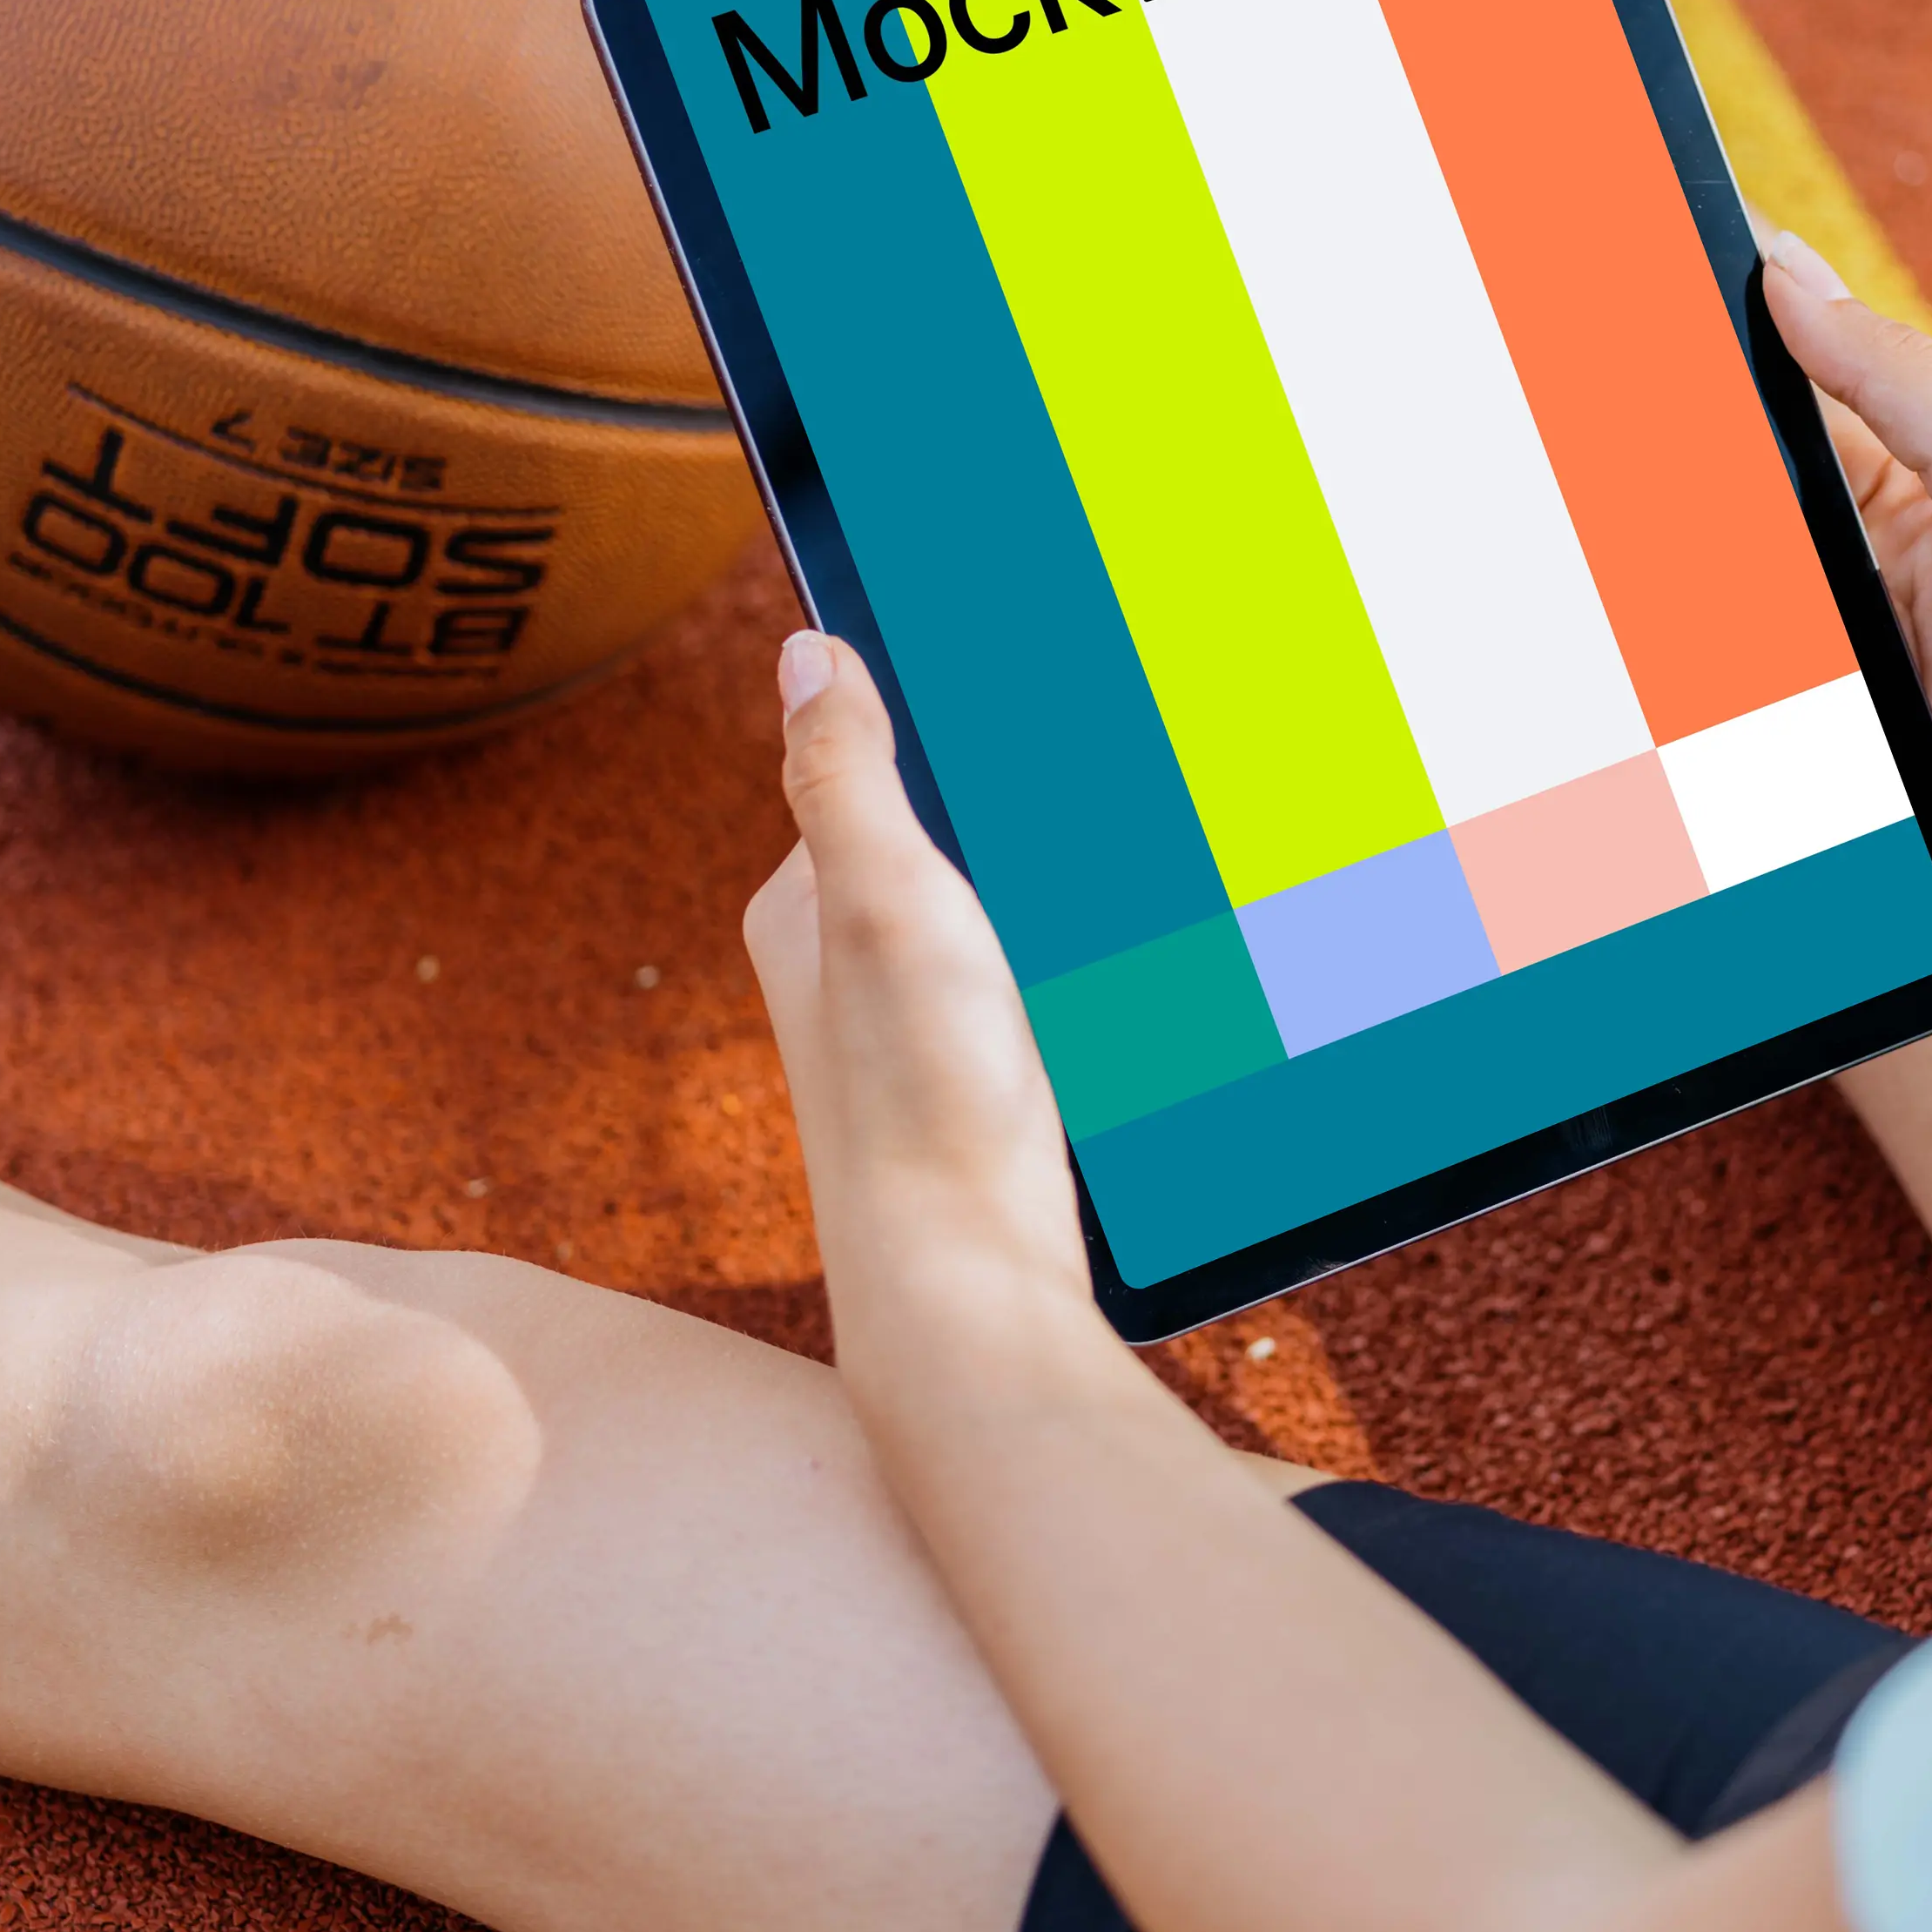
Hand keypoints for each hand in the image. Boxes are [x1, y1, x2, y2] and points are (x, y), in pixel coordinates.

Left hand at [742, 635, 1097, 1383]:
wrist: (970, 1284)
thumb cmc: (917, 1095)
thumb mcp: (881, 904)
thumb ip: (841, 776)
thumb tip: (804, 647)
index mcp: (799, 906)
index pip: (867, 767)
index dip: (944, 727)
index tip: (1029, 683)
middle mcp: (842, 963)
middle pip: (942, 840)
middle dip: (1017, 814)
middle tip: (1110, 774)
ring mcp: (909, 1026)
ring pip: (997, 914)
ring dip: (1056, 891)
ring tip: (1132, 860)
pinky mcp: (973, 1079)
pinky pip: (1033, 982)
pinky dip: (1076, 960)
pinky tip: (1130, 960)